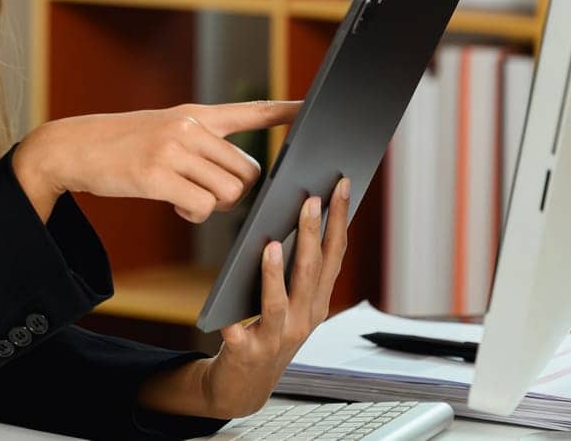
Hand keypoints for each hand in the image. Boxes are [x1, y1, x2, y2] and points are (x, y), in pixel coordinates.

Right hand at [11, 100, 299, 222]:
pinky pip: (201, 206)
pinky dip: (193, 214)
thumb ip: (201, 145)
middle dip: (235, 193)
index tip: (312, 109)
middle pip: (247, 172)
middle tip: (206, 194)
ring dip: (214, 207)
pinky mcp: (156, 174)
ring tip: (186, 200)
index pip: (250, 111)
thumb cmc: (123, 146)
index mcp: (195, 115)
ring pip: (228, 192)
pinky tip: (175, 205)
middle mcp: (189, 127)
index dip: (285, 112)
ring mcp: (173, 149)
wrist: (74, 146)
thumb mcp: (164, 130)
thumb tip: (236, 178)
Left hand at [138, 176, 350, 420]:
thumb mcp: (291, 300)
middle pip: (310, 272)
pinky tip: (228, 317)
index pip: (335, 255)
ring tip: (272, 244)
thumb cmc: (267, 331)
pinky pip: (240, 337)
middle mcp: (304, 319)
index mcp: (318, 302)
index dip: (340, 219)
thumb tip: (298, 213)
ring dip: (276, 274)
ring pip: (279, 302)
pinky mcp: (247, 353)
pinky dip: (235, 327)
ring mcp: (277, 338)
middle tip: (310, 199)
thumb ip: (296, 268)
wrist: (245, 385)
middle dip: (313, 234)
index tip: (342, 185)